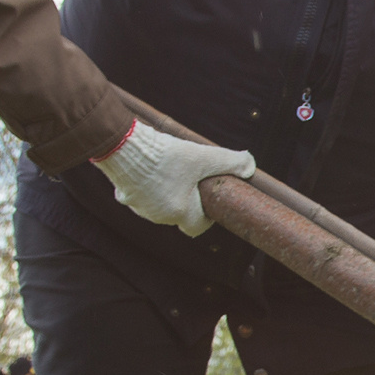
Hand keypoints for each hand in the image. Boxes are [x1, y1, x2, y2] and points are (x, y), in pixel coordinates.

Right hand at [91, 121, 255, 237]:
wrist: (124, 147)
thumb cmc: (165, 155)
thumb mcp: (202, 155)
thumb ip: (230, 161)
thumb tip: (250, 166)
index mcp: (180, 212)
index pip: (198, 227)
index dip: (206, 214)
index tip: (206, 197)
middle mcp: (159, 216)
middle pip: (179, 215)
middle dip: (187, 200)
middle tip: (190, 177)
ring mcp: (140, 208)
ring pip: (159, 206)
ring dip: (166, 193)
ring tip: (169, 170)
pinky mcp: (125, 197)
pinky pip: (140, 196)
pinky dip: (146, 186)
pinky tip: (148, 168)